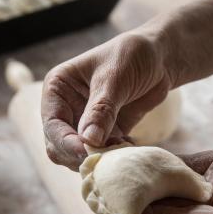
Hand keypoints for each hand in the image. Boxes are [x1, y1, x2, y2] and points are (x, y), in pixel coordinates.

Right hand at [41, 31, 173, 169]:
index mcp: (58, 90)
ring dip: (98, 157)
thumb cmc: (132, 56)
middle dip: (79, 155)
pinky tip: (129, 146)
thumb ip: (101, 110)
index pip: (52, 125)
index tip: (87, 152)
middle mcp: (65, 108)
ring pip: (78, 154)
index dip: (66, 143)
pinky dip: (112, 157)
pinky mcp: (104, 133)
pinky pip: (101, 154)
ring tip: (121, 146)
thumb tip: (88, 141)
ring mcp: (83, 122)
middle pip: (59, 146)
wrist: (160, 57)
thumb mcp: (115, 78)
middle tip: (106, 156)